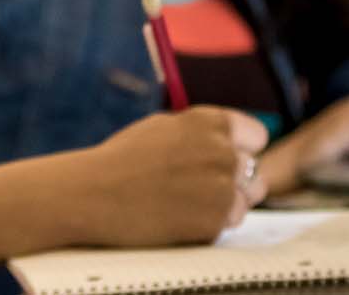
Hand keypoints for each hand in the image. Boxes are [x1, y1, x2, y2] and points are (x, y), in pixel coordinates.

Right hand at [74, 106, 269, 246]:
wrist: (92, 194)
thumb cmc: (121, 160)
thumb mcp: (164, 127)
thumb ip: (202, 133)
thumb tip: (232, 143)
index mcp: (211, 122)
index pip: (257, 136)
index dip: (239, 149)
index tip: (220, 159)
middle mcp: (223, 152)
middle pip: (254, 172)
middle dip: (233, 182)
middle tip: (197, 187)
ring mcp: (221, 189)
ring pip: (245, 202)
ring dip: (224, 206)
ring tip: (184, 203)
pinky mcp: (214, 222)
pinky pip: (226, 226)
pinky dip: (206, 226)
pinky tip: (177, 218)